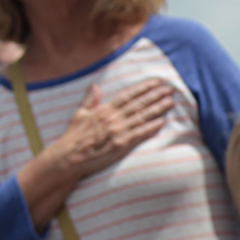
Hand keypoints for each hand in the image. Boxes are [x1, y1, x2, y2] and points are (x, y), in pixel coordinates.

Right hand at [54, 78, 173, 178]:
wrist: (69, 157)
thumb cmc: (73, 137)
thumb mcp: (79, 114)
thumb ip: (89, 99)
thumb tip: (95, 85)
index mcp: (105, 109)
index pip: (128, 95)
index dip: (143, 88)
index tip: (156, 82)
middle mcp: (113, 118)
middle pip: (139, 104)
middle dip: (155, 95)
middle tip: (170, 88)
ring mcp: (118, 131)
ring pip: (142, 117)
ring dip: (158, 109)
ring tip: (170, 102)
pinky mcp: (121, 145)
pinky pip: (139, 134)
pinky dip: (151, 127)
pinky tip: (162, 122)